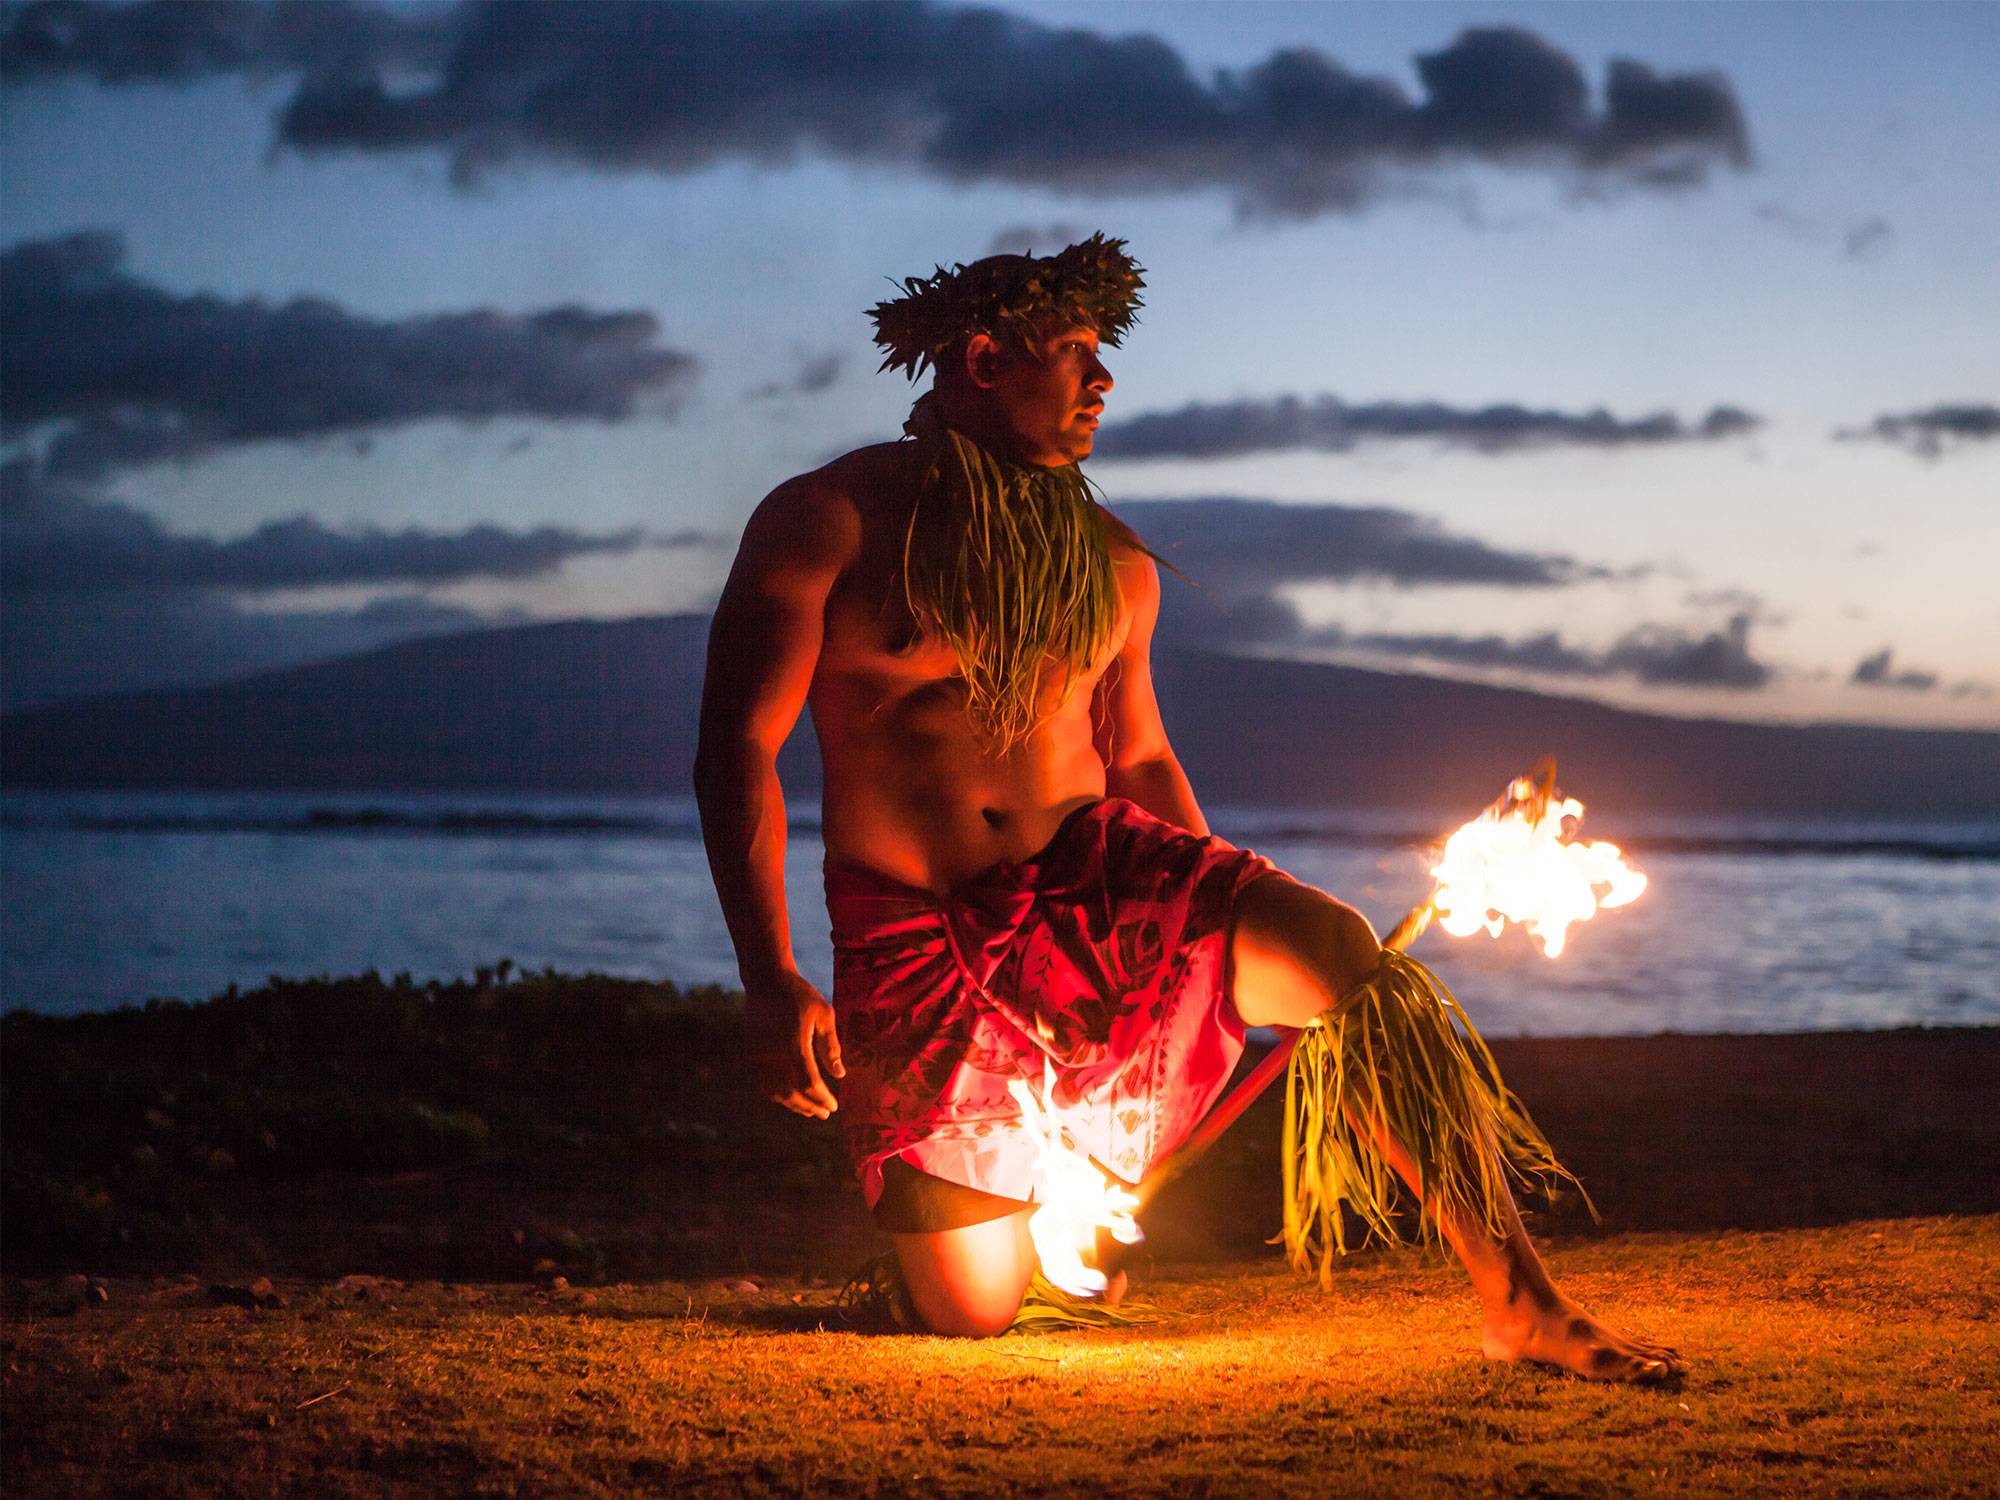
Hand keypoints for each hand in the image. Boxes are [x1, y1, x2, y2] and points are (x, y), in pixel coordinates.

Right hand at [746, 970, 844, 1118]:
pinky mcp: (750, 1055)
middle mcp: (772, 1053)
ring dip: (793, 1105)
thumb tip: (840, 1075)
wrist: (766, 981)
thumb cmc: (800, 996)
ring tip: (810, 1111)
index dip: (821, 1098)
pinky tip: (791, 1097)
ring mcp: (758, 1055)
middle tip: (825, 1114)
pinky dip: (777, 1096)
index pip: (808, 1082)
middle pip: (790, 1093)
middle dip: (809, 1107)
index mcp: (793, 1043)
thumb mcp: (824, 1014)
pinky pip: (762, 1084)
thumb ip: (831, 1046)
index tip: (834, 1106)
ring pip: (774, 1092)